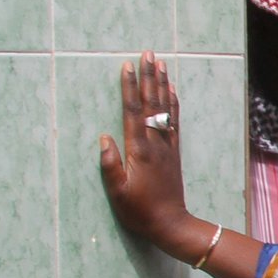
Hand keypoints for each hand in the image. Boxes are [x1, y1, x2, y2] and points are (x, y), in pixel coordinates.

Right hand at [97, 53, 197, 253]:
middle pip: (151, 103)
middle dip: (148, 77)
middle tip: (148, 53)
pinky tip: (172, 91)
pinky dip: (173, 104)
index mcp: (138, 150)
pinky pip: (174, 122)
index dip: (129, 87)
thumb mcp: (118, 192)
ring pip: (165, 108)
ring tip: (161, 63)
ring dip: (162, 84)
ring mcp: (166, 146)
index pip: (132, 112)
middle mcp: (155, 143)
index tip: (127, 66)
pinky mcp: (173, 152)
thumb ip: (111, 165)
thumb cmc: (139, 211)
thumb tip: (103, 137)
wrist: (170, 224)